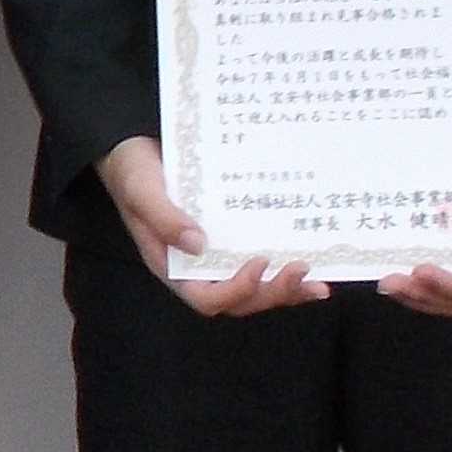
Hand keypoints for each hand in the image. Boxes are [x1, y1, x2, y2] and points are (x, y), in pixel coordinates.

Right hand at [97, 136, 325, 318]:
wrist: (134, 151)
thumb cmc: (133, 173)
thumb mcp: (142, 192)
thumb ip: (164, 218)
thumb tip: (198, 245)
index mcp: (172, 266)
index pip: (206, 298)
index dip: (236, 290)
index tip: (259, 263)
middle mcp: (197, 269)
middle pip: (239, 300)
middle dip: (272, 292)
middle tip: (301, 268)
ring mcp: (216, 257)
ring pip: (255, 290)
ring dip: (287, 290)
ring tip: (318, 283)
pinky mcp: (231, 240)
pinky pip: (261, 265)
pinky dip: (286, 271)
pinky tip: (314, 264)